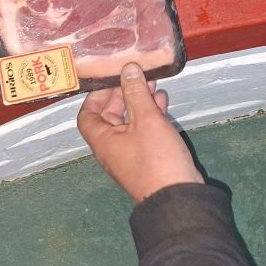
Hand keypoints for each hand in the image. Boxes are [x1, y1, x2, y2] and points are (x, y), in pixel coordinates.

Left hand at [77, 62, 203, 202]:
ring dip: (139, 101)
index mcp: (102, 140)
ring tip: (153, 83)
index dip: (96, 94)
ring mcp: (130, 153)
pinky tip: (162, 101)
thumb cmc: (156, 157)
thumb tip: (127, 68)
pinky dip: (150, 114)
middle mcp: (112, 147)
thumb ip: (136, 92)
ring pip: (129, 121)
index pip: (87, 114)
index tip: (112, 78)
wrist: (177, 197)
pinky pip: (143, 130)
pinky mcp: (147, 156)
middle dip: (123, 93)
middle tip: (137, 76)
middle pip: (110, 115)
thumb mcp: (146, 119)